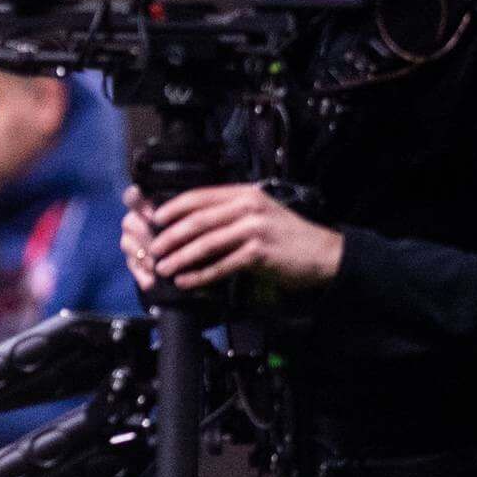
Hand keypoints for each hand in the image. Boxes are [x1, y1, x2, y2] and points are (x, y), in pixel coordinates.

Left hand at [122, 182, 343, 295]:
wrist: (323, 253)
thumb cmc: (286, 236)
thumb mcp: (259, 214)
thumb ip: (229, 214)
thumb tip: (190, 223)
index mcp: (245, 194)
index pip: (200, 196)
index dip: (173, 208)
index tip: (154, 219)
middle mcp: (249, 207)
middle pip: (198, 220)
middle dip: (170, 236)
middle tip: (152, 249)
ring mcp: (255, 229)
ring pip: (206, 243)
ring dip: (180, 257)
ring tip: (163, 268)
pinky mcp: (260, 252)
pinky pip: (222, 265)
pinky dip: (200, 275)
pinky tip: (185, 282)